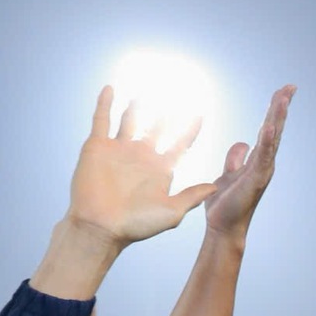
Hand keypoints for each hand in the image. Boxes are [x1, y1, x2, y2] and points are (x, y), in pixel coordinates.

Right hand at [63, 87, 218, 245]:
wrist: (102, 228)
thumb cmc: (137, 225)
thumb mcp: (172, 211)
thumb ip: (193, 196)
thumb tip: (217, 187)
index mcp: (161, 169)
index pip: (179, 144)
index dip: (189, 129)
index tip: (199, 114)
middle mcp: (141, 157)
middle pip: (156, 128)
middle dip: (165, 113)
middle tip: (175, 94)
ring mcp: (119, 150)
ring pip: (130, 121)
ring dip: (137, 106)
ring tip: (146, 92)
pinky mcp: (97, 147)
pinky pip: (101, 120)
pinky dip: (105, 103)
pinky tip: (111, 88)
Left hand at [204, 85, 294, 242]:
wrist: (223, 226)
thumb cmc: (226, 203)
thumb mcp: (228, 173)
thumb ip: (236, 158)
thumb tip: (243, 143)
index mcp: (258, 159)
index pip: (268, 128)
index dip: (275, 109)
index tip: (284, 90)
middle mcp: (264, 163)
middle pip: (274, 129)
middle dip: (281, 107)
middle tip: (290, 86)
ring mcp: (262, 171)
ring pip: (272, 139)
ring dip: (278, 118)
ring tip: (284, 98)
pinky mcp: (255, 180)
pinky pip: (262, 157)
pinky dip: (266, 142)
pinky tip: (269, 127)